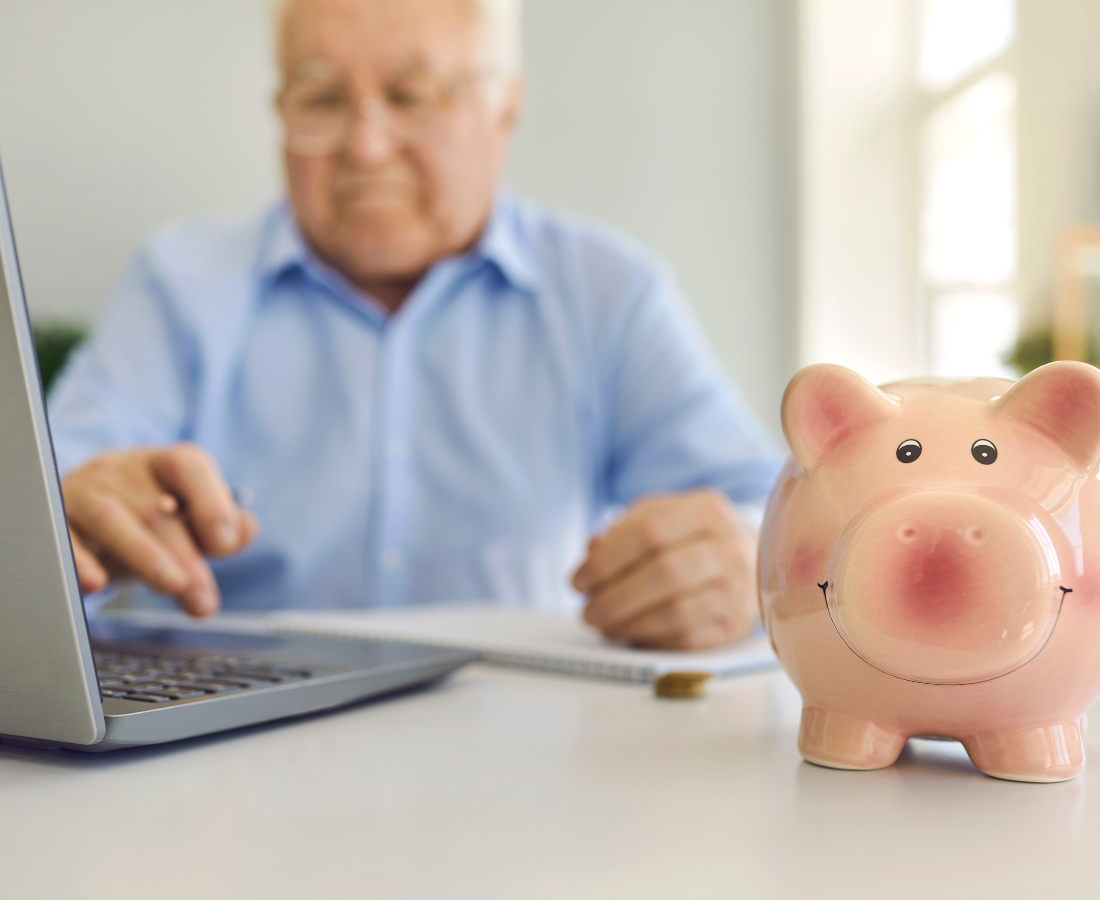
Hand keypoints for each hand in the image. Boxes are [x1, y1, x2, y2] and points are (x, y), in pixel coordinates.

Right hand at [61, 443, 257, 616]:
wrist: (81, 520)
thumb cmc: (144, 520)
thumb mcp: (186, 522)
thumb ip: (221, 526)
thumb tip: (245, 530)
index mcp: (163, 464)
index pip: (187, 465)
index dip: (210, 502)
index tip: (225, 544)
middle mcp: (121, 470)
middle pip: (154, 506)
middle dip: (185, 556)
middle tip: (202, 599)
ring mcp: (82, 491)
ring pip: (109, 516)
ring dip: (145, 555)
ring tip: (172, 587)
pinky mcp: (52, 520)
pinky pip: (61, 537)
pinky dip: (79, 560)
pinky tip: (97, 583)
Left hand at [571, 490, 756, 649]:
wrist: (749, 556)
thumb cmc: (691, 536)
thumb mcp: (660, 516)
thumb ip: (623, 531)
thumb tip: (592, 556)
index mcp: (705, 511)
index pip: (648, 532)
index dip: (606, 560)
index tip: (578, 580)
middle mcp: (729, 547)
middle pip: (664, 573)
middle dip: (615, 597)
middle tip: (587, 611)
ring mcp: (738, 588)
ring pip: (676, 612)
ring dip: (629, 624)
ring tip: (603, 625)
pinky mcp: (736, 624)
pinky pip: (688, 638)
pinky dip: (651, 639)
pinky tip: (630, 635)